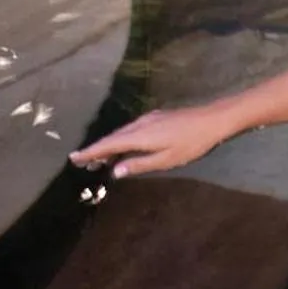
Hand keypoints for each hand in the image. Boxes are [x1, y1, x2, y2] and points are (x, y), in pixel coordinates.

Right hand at [70, 102, 233, 178]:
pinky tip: (122, 146)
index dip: (91, 152)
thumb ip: (139, 164)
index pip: (109, 144)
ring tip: (98, 158)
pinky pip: (131, 129)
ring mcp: (148, 118)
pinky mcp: (156, 117)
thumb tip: (115, 171)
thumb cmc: (192, 143)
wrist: (213, 119)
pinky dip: (121, 139)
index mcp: (140, 135)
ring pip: (122, 132)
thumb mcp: (166, 160)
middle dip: (96, 149)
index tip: (74, 157)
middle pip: (113, 137)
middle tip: (82, 163)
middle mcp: (140, 124)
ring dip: (109, 144)